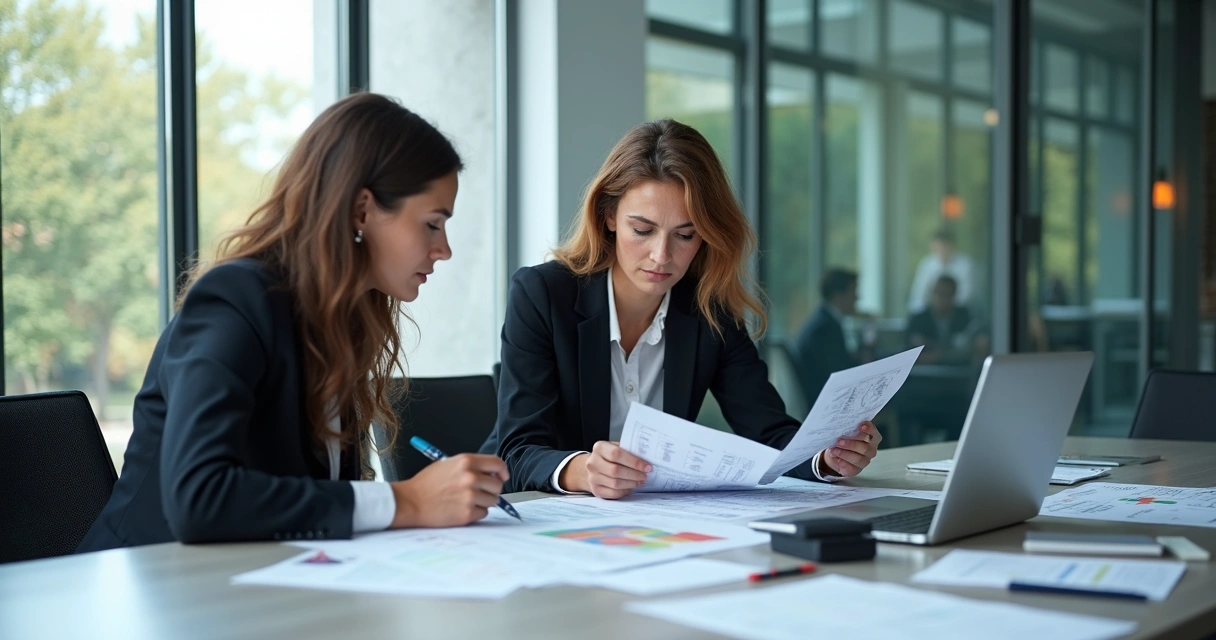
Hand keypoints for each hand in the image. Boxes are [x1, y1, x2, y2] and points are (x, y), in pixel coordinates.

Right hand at [389, 453, 507, 527]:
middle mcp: (470, 477)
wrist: (410, 502)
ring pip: (493, 500)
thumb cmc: (426, 484)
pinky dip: (476, 513)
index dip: (502, 471)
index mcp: (466, 462)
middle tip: (479, 492)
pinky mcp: (467, 513)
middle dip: (491, 489)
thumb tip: (490, 473)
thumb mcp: (448, 464)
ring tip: (467, 500)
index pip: (497, 463)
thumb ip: (470, 466)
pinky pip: (483, 513)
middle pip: (497, 485)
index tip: (502, 477)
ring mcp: (470, 496)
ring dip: (484, 502)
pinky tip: (462, 508)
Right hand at [562, 441, 652, 498]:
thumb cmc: (609, 456)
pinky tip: (631, 487)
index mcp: (599, 448)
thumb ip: (628, 451)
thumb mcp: (616, 447)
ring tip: (640, 481)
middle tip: (645, 475)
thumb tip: (646, 459)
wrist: (594, 466)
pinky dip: (625, 491)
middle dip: (634, 474)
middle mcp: (593, 463)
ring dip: (632, 483)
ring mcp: (592, 477)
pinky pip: (613, 493)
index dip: (634, 461)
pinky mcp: (595, 490)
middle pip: (616, 471)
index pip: (616, 454)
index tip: (647, 467)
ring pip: (615, 484)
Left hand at [820, 421, 881, 477]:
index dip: (869, 429)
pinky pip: (851, 468)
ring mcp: (865, 461)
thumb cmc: (845, 439)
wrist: (837, 453)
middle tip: (839, 441)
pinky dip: (842, 462)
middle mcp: (871, 450)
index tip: (860, 426)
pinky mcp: (856, 470)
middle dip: (851, 444)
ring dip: (844, 454)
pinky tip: (835, 458)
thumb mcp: (846, 432)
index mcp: (872, 437)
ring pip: (857, 459)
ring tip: (833, 450)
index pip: (873, 432)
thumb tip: (840, 426)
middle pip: (865, 448)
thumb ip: (848, 429)